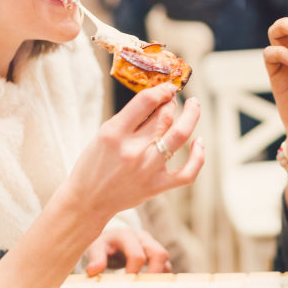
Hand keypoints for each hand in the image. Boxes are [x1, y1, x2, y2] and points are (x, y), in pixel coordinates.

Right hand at [64, 83, 203, 228]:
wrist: (87, 200)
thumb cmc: (94, 163)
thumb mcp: (103, 133)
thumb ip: (130, 118)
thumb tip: (158, 100)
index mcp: (114, 133)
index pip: (146, 101)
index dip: (162, 90)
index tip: (168, 86)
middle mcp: (133, 150)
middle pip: (165, 116)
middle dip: (173, 102)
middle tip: (174, 97)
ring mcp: (147, 169)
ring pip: (180, 136)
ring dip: (191, 116)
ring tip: (193, 105)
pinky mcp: (157, 186)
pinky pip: (188, 172)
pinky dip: (198, 156)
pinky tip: (199, 142)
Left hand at [85, 227, 171, 275]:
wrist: (110, 238)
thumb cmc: (103, 244)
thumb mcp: (95, 248)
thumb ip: (95, 258)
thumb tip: (93, 271)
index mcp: (126, 236)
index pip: (137, 255)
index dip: (133, 272)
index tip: (126, 287)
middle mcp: (143, 238)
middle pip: (159, 254)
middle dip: (155, 274)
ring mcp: (152, 245)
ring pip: (165, 259)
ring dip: (160, 276)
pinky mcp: (156, 254)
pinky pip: (166, 264)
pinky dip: (162, 277)